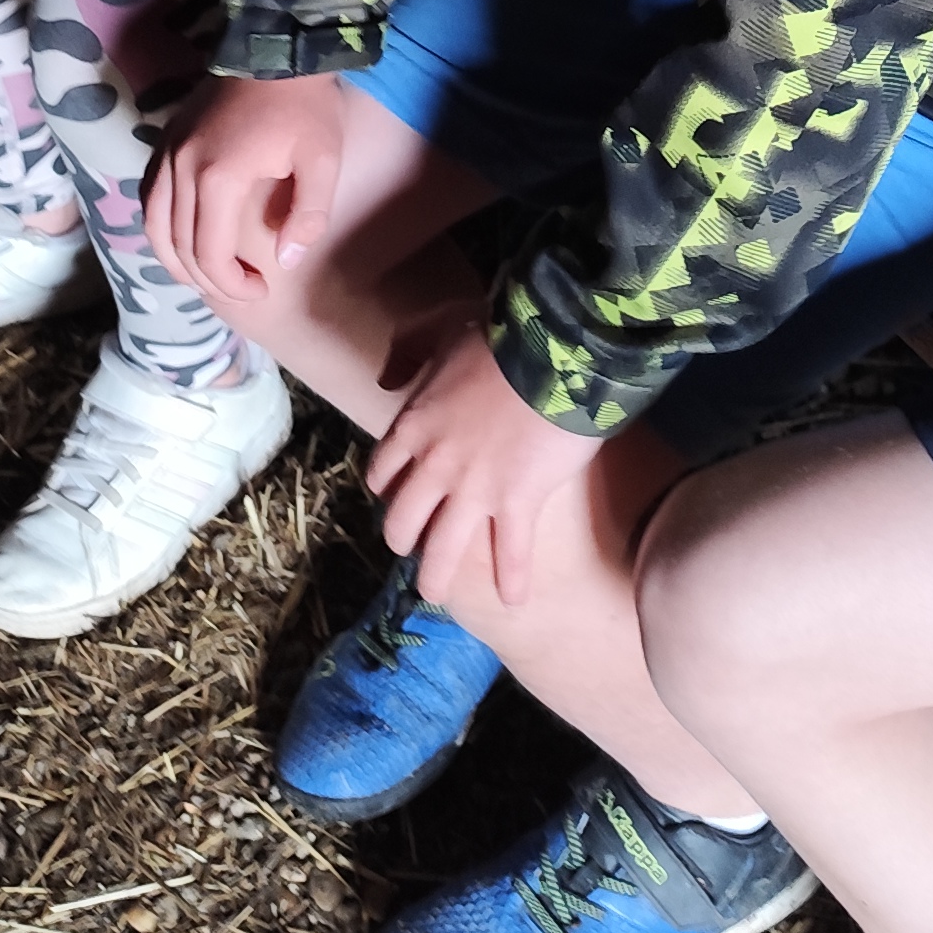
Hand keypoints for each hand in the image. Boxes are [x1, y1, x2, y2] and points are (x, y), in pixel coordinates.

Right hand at [146, 73, 348, 306]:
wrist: (277, 44)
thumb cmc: (305, 104)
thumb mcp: (323, 159)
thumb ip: (307, 215)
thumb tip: (286, 260)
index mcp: (218, 178)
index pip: (210, 253)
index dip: (231, 284)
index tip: (260, 291)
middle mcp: (181, 168)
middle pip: (179, 245)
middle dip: (207, 279)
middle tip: (240, 291)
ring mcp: (168, 150)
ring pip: (153, 223)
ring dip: (174, 258)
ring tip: (205, 276)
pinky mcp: (166, 137)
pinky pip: (149, 193)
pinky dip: (159, 224)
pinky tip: (180, 236)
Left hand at [368, 319, 602, 611]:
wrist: (548, 353)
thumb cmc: (497, 337)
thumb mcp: (439, 331)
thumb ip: (407, 354)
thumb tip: (384, 380)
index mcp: (414, 427)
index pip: (384, 472)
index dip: (387, 489)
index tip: (394, 497)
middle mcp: (435, 467)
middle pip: (404, 519)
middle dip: (404, 540)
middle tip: (412, 549)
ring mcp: (474, 490)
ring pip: (444, 548)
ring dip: (437, 577)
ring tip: (435, 595)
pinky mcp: (516, 502)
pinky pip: (509, 551)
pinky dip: (511, 579)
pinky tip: (513, 601)